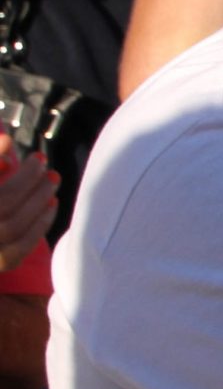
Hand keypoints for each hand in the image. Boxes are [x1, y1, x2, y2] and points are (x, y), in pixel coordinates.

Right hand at [0, 148, 58, 269]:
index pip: (0, 195)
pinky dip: (39, 226)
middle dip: (28, 183)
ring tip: (52, 180)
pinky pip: (20, 250)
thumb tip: (7, 139)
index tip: (31, 153)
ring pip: (12, 226)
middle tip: (46, 165)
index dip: (14, 171)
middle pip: (1, 206)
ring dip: (38, 201)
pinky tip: (51, 205)